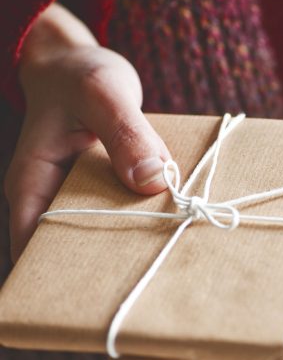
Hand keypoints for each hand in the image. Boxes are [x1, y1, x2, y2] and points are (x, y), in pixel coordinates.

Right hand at [5, 3, 169, 261]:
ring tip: (163, 262)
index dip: (57, 276)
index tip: (99, 294)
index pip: (32, 243)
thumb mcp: (102, 93)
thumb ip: (126, 133)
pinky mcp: (107, 190)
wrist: (82, 65)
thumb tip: (151, 181)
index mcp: (32, 183)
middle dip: (103, 270)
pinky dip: (144, 219)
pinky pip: (124, 213)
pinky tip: (172, 227)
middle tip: (145, 281)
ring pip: (102, 235)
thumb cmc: (80, 75)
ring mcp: (81, 196)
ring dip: (129, 246)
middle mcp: (52, 197)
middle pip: (71, 250)